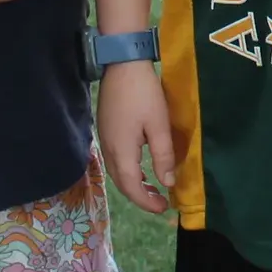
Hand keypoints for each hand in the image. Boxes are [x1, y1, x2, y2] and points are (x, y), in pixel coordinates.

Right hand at [97, 59, 175, 214]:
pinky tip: (141, 167)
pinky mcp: (105, 130)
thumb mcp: (159, 125)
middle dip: (140, 196)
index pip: (132, 187)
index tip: (164, 208)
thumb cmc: (143, 93)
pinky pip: (115, 160)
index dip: (147, 202)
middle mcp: (109, 150)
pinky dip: (128, 171)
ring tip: (153, 188)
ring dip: (134, 184)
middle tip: (160, 202)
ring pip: (117, 172)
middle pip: (122, 183)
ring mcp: (104, 140)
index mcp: (122, 152)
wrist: (122, 64)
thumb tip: (167, 183)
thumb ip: (163, 156)